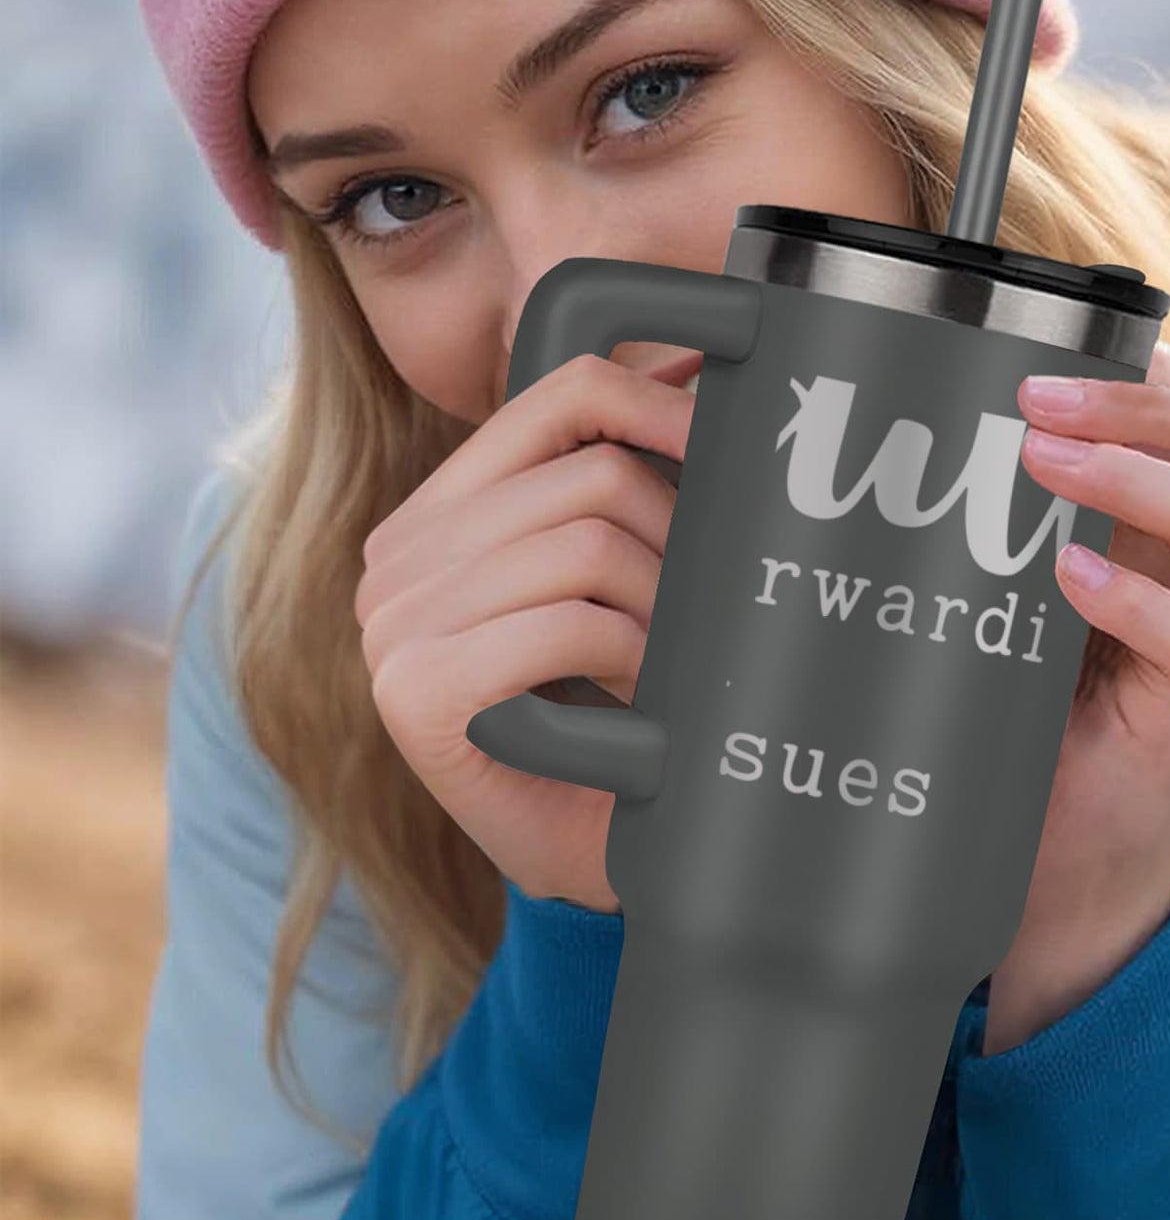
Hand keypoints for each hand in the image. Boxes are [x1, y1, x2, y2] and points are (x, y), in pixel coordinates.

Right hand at [354, 351, 701, 913]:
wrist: (583, 852)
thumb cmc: (608, 715)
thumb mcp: (609, 583)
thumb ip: (620, 486)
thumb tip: (700, 367)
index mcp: (438, 513)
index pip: (556, 397)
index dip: (656, 404)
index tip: (726, 443)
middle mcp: (398, 557)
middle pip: (591, 477)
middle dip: (674, 547)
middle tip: (693, 620)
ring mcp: (393, 624)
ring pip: (590, 547)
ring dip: (659, 615)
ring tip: (662, 669)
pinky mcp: (416, 690)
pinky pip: (570, 623)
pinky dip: (631, 661)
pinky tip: (634, 710)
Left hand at [983, 342, 1169, 1054]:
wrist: (1055, 846)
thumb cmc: (1031, 701)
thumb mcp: (1013, 589)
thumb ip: (999, 517)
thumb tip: (906, 425)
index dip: (1141, 365)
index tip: (1048, 343)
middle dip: (1136, 402)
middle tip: (1034, 394)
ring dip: (1134, 477)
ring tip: (1043, 460)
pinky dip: (1132, 599)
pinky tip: (1067, 576)